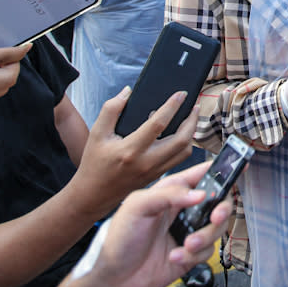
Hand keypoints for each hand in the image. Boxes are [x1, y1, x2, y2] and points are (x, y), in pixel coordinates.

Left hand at [51, 162, 232, 286]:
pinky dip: (195, 255)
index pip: (200, 175)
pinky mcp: (189, 254)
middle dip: (221, 209)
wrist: (111, 278)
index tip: (237, 168)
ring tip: (187, 243)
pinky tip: (176, 256)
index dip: (220, 170)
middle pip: (218, 202)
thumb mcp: (136, 206)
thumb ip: (168, 195)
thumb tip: (199, 194)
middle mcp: (182, 210)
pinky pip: (207, 251)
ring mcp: (187, 232)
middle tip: (215, 215)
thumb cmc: (117, 238)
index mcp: (170, 192)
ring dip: (205, 236)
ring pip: (216, 228)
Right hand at [70, 87, 196, 217]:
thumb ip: (111, 110)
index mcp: (130, 150)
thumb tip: (128, 92)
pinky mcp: (157, 176)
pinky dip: (183, 145)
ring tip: (190, 118)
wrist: (93, 194)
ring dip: (190, 133)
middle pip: (181, 140)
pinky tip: (180, 133)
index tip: (181, 94)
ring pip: (184, 152)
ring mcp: (154, 171)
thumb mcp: (96, 133)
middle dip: (192, 120)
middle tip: (194, 106)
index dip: (172, 106)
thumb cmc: (94, 163)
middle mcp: (146, 162)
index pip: (158, 124)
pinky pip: (178, 159)